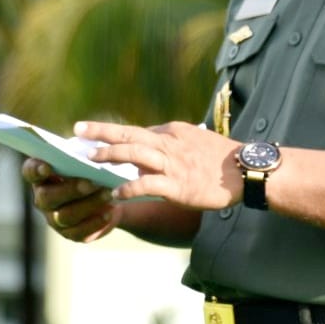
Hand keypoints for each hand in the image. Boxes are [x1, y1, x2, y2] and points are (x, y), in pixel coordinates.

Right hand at [22, 158, 118, 242]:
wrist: (108, 195)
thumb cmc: (92, 169)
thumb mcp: (85, 158)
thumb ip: (80, 155)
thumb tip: (87, 153)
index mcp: (42, 175)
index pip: (30, 172)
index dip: (35, 170)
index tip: (47, 167)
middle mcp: (43, 198)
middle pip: (47, 197)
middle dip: (70, 189)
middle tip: (91, 182)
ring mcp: (54, 218)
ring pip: (65, 216)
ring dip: (88, 205)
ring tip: (107, 194)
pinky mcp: (70, 233)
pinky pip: (79, 232)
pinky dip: (95, 222)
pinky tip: (109, 212)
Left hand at [78, 121, 242, 209]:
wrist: (246, 170)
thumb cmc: (221, 158)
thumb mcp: (194, 140)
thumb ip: (169, 144)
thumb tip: (143, 152)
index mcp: (172, 132)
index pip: (136, 131)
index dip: (112, 132)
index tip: (91, 132)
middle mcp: (169, 144)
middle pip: (129, 135)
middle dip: (101, 133)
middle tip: (78, 131)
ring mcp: (173, 164)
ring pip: (135, 154)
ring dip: (110, 155)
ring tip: (89, 159)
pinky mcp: (178, 186)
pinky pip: (147, 184)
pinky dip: (129, 187)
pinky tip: (114, 192)